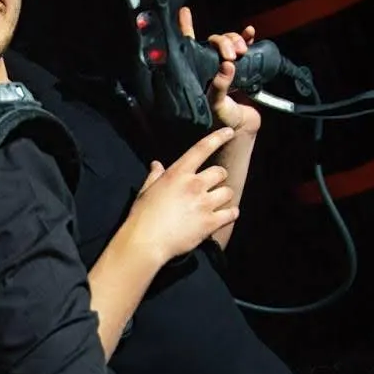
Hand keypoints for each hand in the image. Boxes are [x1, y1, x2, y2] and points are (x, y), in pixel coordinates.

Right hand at [123, 125, 240, 263]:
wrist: (146, 241)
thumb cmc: (142, 216)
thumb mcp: (146, 191)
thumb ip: (155, 176)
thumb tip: (156, 165)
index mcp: (178, 174)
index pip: (202, 149)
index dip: (218, 138)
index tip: (229, 132)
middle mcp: (194, 184)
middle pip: (220, 172)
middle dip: (219, 178)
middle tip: (212, 187)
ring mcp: (204, 203)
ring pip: (229, 192)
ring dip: (224, 197)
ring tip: (218, 203)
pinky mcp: (210, 222)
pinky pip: (231, 213)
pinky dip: (231, 214)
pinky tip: (226, 215)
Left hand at [178, 7, 261, 134]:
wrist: (242, 129)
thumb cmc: (222, 120)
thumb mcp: (216, 105)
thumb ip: (219, 87)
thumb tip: (227, 66)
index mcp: (197, 74)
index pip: (188, 47)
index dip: (185, 28)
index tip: (184, 12)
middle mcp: (209, 67)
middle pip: (213, 42)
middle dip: (223, 42)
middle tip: (232, 55)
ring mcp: (226, 66)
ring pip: (228, 42)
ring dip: (236, 40)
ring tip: (243, 50)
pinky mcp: (242, 68)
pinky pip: (244, 47)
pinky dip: (247, 38)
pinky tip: (251, 32)